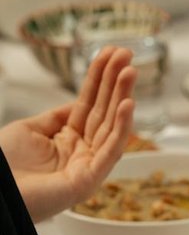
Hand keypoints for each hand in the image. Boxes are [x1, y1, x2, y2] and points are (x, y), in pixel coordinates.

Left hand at [0, 46, 136, 221]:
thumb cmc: (6, 168)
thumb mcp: (30, 129)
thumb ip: (56, 117)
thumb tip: (75, 102)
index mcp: (67, 140)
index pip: (89, 104)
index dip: (99, 79)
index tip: (110, 54)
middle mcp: (82, 152)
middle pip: (103, 111)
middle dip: (115, 82)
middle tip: (127, 55)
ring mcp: (88, 166)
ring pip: (111, 126)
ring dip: (122, 97)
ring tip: (130, 71)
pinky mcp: (90, 180)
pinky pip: (111, 150)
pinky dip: (122, 127)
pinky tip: (128, 105)